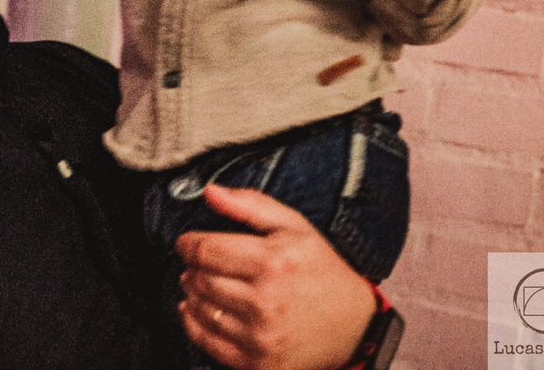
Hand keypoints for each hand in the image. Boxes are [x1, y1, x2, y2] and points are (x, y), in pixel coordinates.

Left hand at [176, 185, 375, 369]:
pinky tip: (195, 310)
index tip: (187, 243)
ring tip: (199, 284)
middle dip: (191, 268)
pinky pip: (207, 341)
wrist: (356, 327)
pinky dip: (193, 323)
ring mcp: (260, 336)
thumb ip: (250, 205)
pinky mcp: (258, 363)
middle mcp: (265, 301)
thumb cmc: (323, 272)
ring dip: (191, 293)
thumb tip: (210, 191)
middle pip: (200, 279)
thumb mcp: (295, 227)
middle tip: (197, 263)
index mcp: (273, 262)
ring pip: (200, 309)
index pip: (206, 251)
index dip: (188, 244)